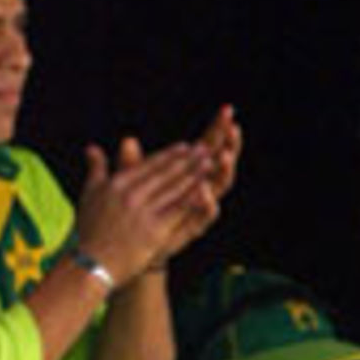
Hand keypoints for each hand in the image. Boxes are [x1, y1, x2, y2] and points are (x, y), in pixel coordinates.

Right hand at [74, 138, 215, 286]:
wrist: (90, 267)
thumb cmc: (89, 233)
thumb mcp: (89, 196)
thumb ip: (96, 169)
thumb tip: (92, 147)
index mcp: (118, 184)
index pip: (150, 164)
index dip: (170, 155)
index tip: (185, 147)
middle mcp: (132, 195)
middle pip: (166, 173)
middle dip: (188, 159)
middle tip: (206, 149)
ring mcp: (144, 213)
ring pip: (174, 188)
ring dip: (195, 174)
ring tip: (210, 163)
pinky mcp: (154, 231)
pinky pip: (178, 210)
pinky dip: (193, 198)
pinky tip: (206, 190)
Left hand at [136, 106, 241, 266]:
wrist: (132, 249)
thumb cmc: (134, 213)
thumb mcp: (132, 184)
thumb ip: (132, 162)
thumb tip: (126, 139)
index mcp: (188, 172)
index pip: (209, 145)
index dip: (218, 128)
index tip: (227, 110)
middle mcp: (199, 187)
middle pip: (221, 162)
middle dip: (230, 145)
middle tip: (234, 128)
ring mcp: (198, 207)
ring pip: (220, 186)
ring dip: (224, 170)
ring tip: (223, 156)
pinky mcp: (194, 226)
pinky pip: (207, 214)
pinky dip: (207, 202)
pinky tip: (205, 190)